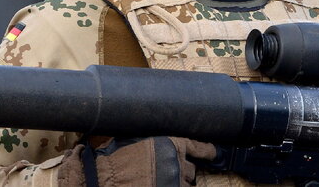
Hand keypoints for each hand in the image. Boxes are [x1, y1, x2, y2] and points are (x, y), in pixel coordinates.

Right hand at [59, 137, 216, 186]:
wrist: (105, 179)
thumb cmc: (114, 158)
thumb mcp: (136, 138)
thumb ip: (152, 138)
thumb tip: (154, 137)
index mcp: (172, 142)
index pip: (200, 147)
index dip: (208, 152)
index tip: (213, 153)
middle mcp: (178, 161)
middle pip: (191, 169)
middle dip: (182, 170)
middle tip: (170, 172)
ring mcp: (175, 180)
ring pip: (187, 183)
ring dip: (179, 182)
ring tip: (165, 180)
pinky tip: (171, 185)